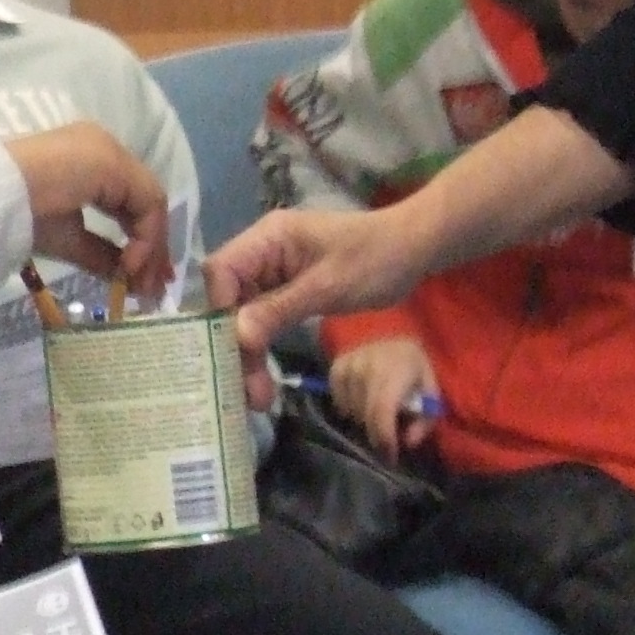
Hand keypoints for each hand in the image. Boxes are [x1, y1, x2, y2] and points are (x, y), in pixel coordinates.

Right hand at [1, 123, 173, 297]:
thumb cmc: (18, 215)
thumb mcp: (66, 239)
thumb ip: (99, 254)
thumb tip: (126, 279)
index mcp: (89, 161)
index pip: (128, 201)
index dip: (140, 240)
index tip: (141, 278)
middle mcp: (105, 149)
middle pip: (144, 201)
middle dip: (153, 247)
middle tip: (155, 288)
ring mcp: (111, 153)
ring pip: (149, 201)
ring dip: (151, 246)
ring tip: (143, 285)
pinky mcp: (114, 163)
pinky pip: (146, 202)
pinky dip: (145, 237)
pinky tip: (129, 265)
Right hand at [206, 206, 439, 393]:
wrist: (414, 250)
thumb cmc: (375, 259)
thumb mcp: (328, 287)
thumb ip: (279, 308)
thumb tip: (237, 335)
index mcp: (268, 237)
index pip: (221, 271)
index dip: (220, 309)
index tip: (235, 348)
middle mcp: (261, 252)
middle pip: (228, 299)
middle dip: (234, 345)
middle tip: (247, 390)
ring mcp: (272, 272)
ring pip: (242, 315)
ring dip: (247, 354)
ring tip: (258, 397)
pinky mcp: (285, 290)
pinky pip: (261, 320)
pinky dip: (262, 347)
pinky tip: (264, 377)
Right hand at [328, 338, 441, 456]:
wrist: (393, 333)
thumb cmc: (414, 368)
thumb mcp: (431, 393)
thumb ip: (425, 420)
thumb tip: (407, 443)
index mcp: (397, 370)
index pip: (383, 409)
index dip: (384, 436)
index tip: (390, 455)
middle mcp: (369, 365)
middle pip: (365, 414)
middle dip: (376, 435)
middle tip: (385, 442)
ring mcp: (350, 364)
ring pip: (350, 410)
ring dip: (362, 420)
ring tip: (374, 417)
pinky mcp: (337, 365)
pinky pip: (337, 400)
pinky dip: (347, 408)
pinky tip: (360, 403)